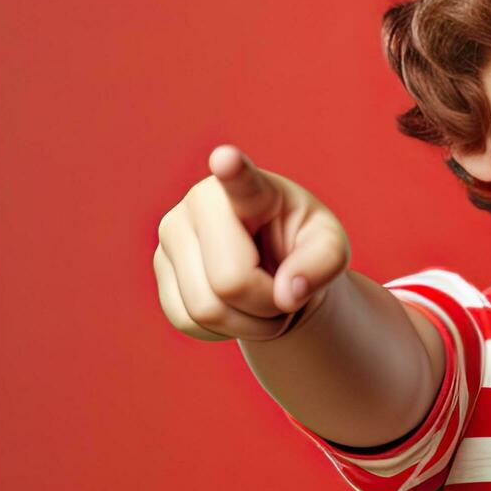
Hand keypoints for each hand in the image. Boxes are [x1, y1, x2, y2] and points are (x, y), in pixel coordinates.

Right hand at [152, 144, 351, 340]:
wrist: (272, 266)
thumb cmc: (302, 248)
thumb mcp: (330, 250)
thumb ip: (322, 266)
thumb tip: (285, 294)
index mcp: (252, 188)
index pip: (240, 180)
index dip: (232, 170)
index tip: (227, 159)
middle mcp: (199, 202)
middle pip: (230, 282)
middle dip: (266, 305)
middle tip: (282, 293)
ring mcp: (171, 234)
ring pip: (205, 309)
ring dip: (247, 324)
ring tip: (261, 302)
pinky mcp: (159, 268)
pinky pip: (187, 321)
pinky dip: (220, 331)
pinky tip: (233, 309)